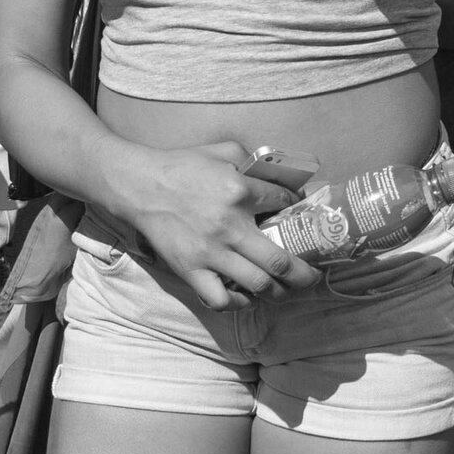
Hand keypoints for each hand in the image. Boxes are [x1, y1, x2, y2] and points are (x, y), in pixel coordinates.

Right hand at [115, 140, 319, 310]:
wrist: (139, 185)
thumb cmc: (182, 165)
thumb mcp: (222, 150)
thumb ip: (253, 160)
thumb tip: (281, 175)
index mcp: (239, 191)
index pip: (284, 206)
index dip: (299, 212)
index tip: (301, 218)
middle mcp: (230, 225)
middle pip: (281, 261)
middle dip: (305, 274)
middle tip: (314, 276)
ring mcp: (211, 253)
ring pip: (258, 284)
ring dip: (279, 292)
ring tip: (286, 290)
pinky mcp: (191, 270)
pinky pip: (221, 300)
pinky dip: (238, 304)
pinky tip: (246, 297)